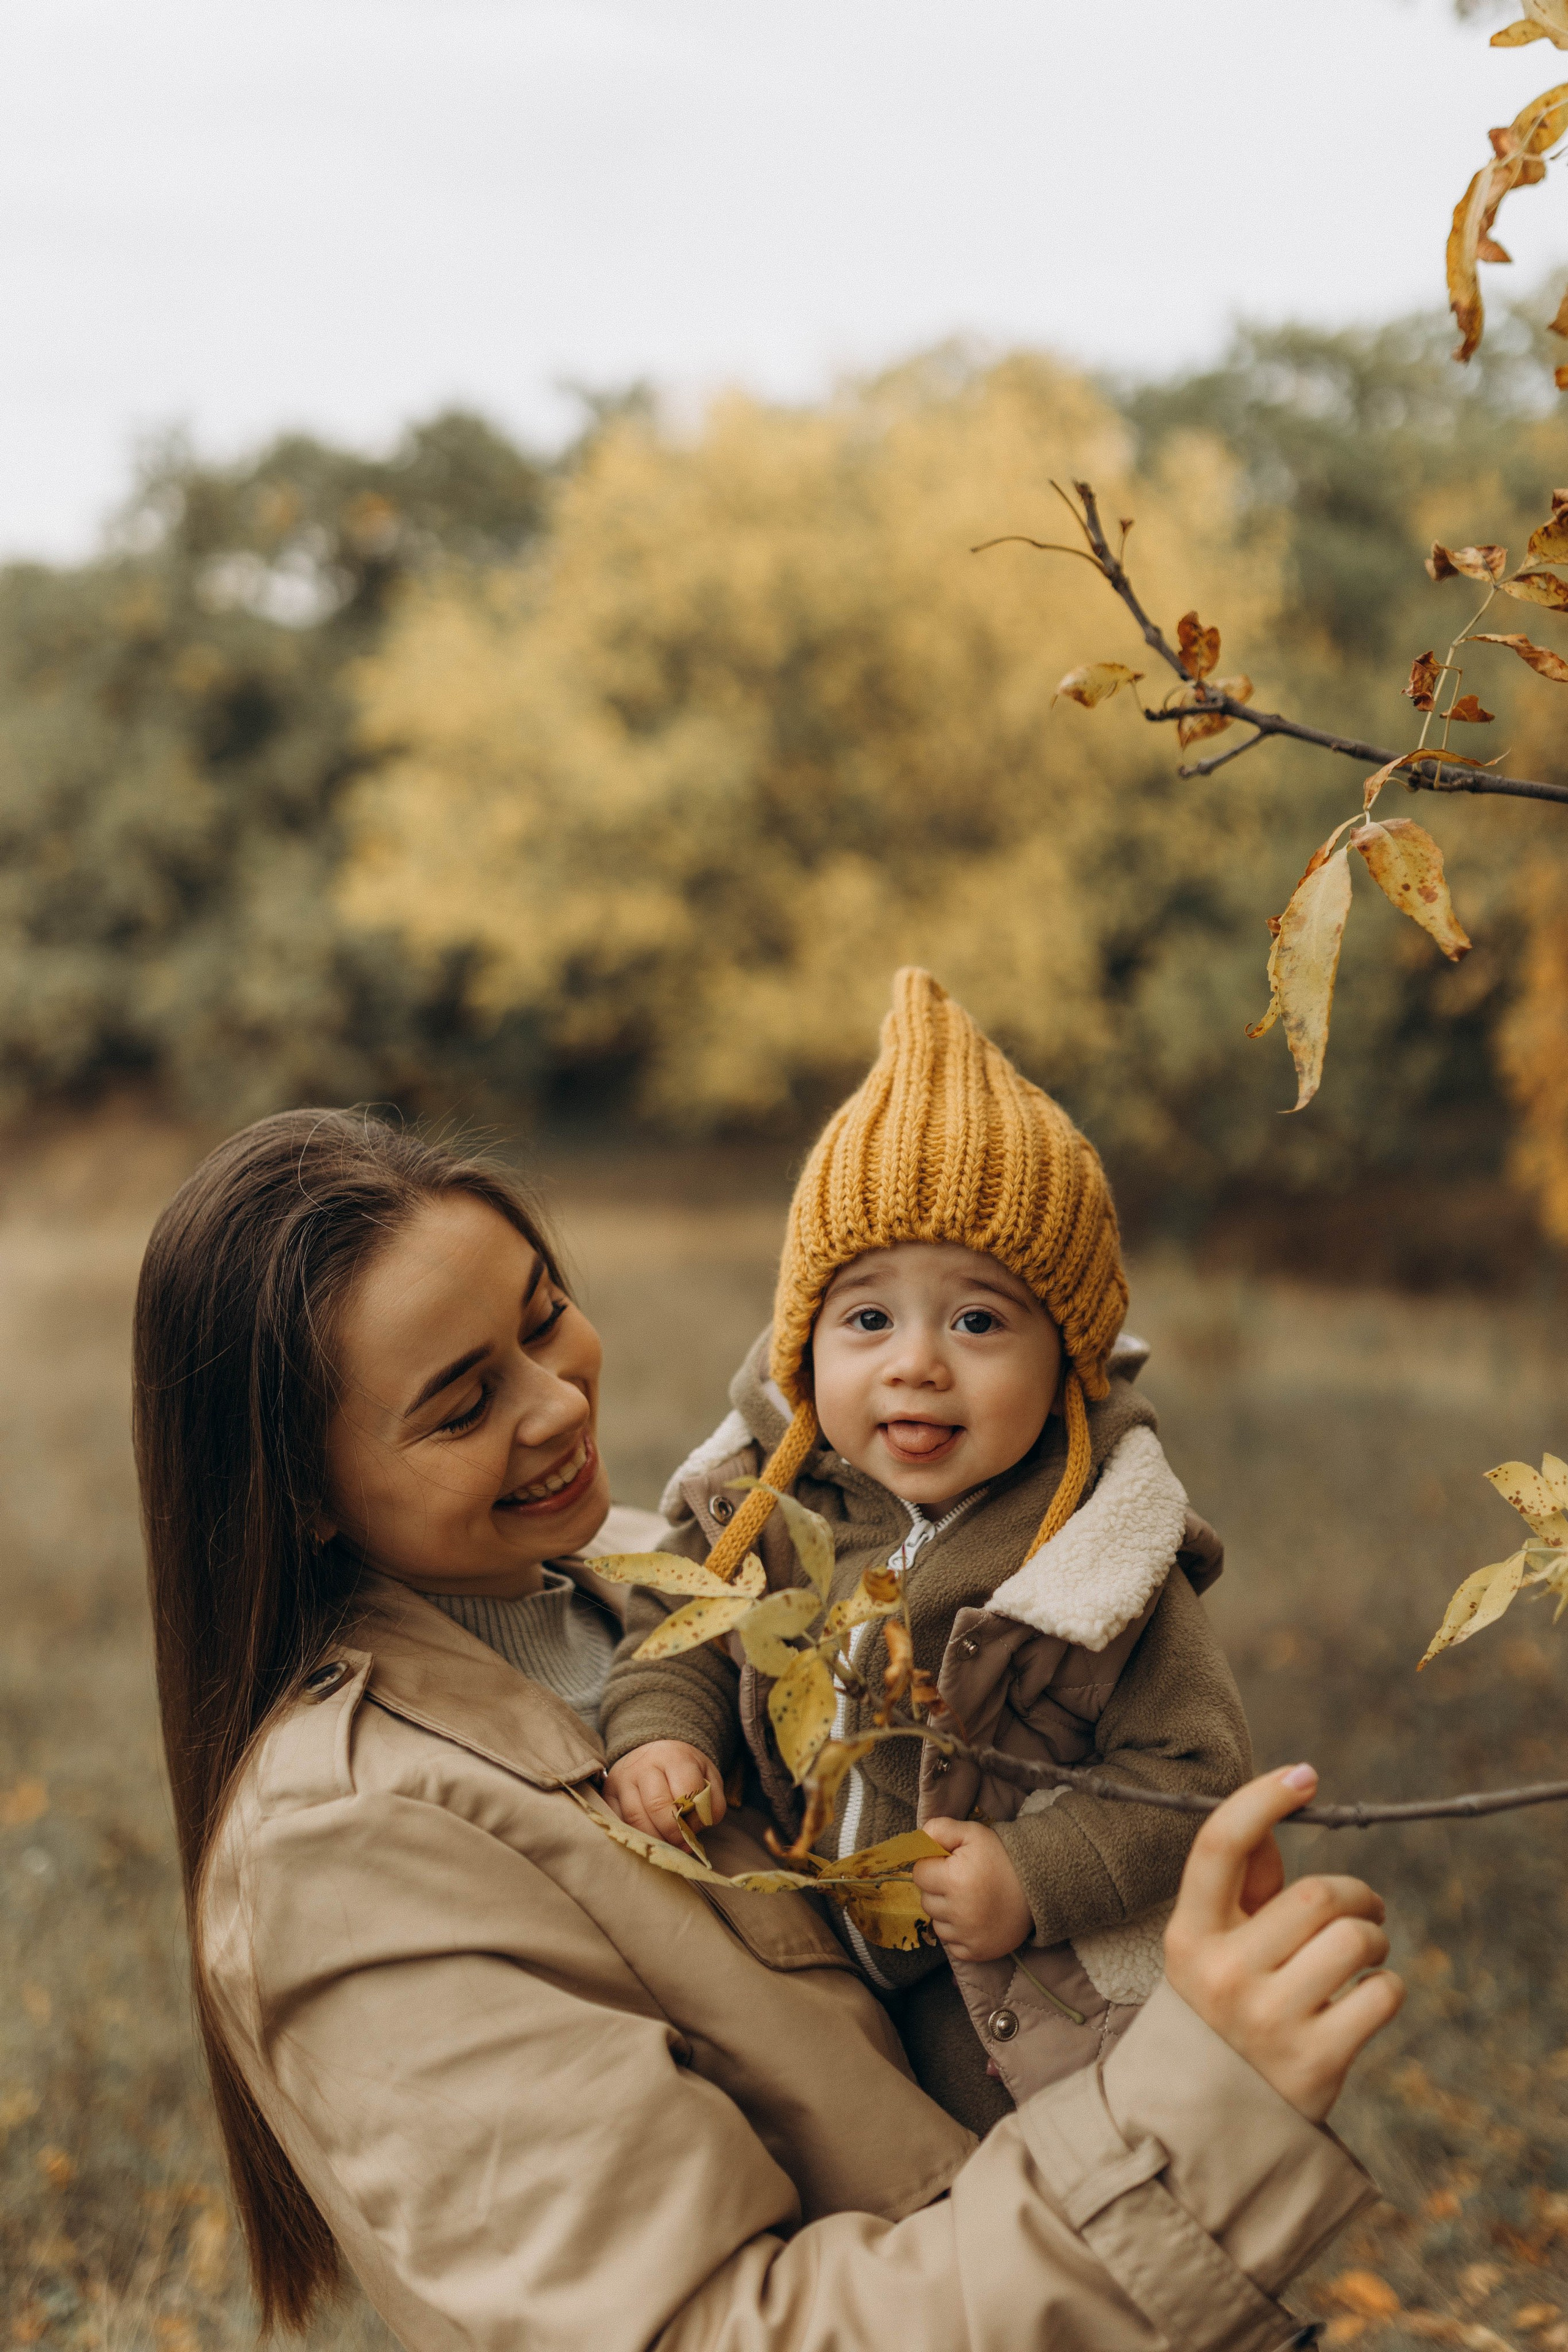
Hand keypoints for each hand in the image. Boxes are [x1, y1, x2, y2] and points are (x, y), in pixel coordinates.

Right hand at [603, 1741, 726, 1847]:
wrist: (654, 1754)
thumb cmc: (684, 1772)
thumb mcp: (707, 1778)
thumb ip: (711, 1804)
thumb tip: (693, 1833)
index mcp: (673, 1756)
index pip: (687, 1791)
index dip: (695, 1817)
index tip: (697, 1827)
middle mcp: (644, 1765)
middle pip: (657, 1806)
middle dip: (673, 1833)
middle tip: (682, 1843)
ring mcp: (622, 1779)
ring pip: (635, 1819)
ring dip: (655, 1840)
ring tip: (667, 1846)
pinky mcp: (607, 1795)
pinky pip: (618, 1823)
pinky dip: (635, 1838)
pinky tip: (649, 1841)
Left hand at [912, 1817, 1032, 1962]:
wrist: (1037, 1887)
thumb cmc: (1002, 1857)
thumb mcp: (973, 1833)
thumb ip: (940, 1829)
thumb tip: (919, 1838)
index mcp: (954, 1879)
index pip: (919, 1874)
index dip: (931, 1866)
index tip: (947, 1864)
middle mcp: (959, 1911)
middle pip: (926, 1900)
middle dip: (937, 1889)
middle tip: (959, 1882)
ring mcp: (968, 1935)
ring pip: (937, 1924)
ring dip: (945, 1913)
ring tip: (967, 1900)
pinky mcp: (977, 1953)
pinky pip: (952, 1946)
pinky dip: (957, 1934)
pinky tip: (972, 1920)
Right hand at [1163, 1764, 1404, 2122]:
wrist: (1212, 2123)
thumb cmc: (1221, 2009)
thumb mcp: (1210, 1948)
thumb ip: (1242, 1885)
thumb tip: (1276, 1814)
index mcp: (1188, 1935)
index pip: (1219, 1845)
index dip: (1263, 1798)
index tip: (1305, 1775)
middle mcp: (1222, 1974)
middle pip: (1313, 1895)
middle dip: (1353, 1893)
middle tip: (1363, 1907)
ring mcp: (1268, 2022)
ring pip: (1353, 1939)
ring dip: (1373, 1936)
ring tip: (1364, 1953)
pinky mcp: (1316, 2063)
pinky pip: (1382, 1993)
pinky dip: (1387, 1986)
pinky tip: (1367, 1997)